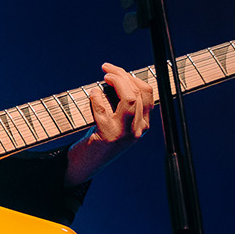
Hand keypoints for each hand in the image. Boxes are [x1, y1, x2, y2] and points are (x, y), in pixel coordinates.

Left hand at [64, 62, 153, 185]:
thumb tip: (117, 76)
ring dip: (116, 83)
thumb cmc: (99, 137)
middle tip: (107, 69)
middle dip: (122, 75)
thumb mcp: (118, 121)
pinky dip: (97, 98)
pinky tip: (92, 95)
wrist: (86, 164)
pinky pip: (104, 111)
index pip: (148, 93)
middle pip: (138, 93)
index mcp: (144, 124)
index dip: (133, 77)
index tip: (117, 70)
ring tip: (105, 77)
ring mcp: (125, 134)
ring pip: (130, 100)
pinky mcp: (109, 137)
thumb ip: (123, 104)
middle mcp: (138, 129)